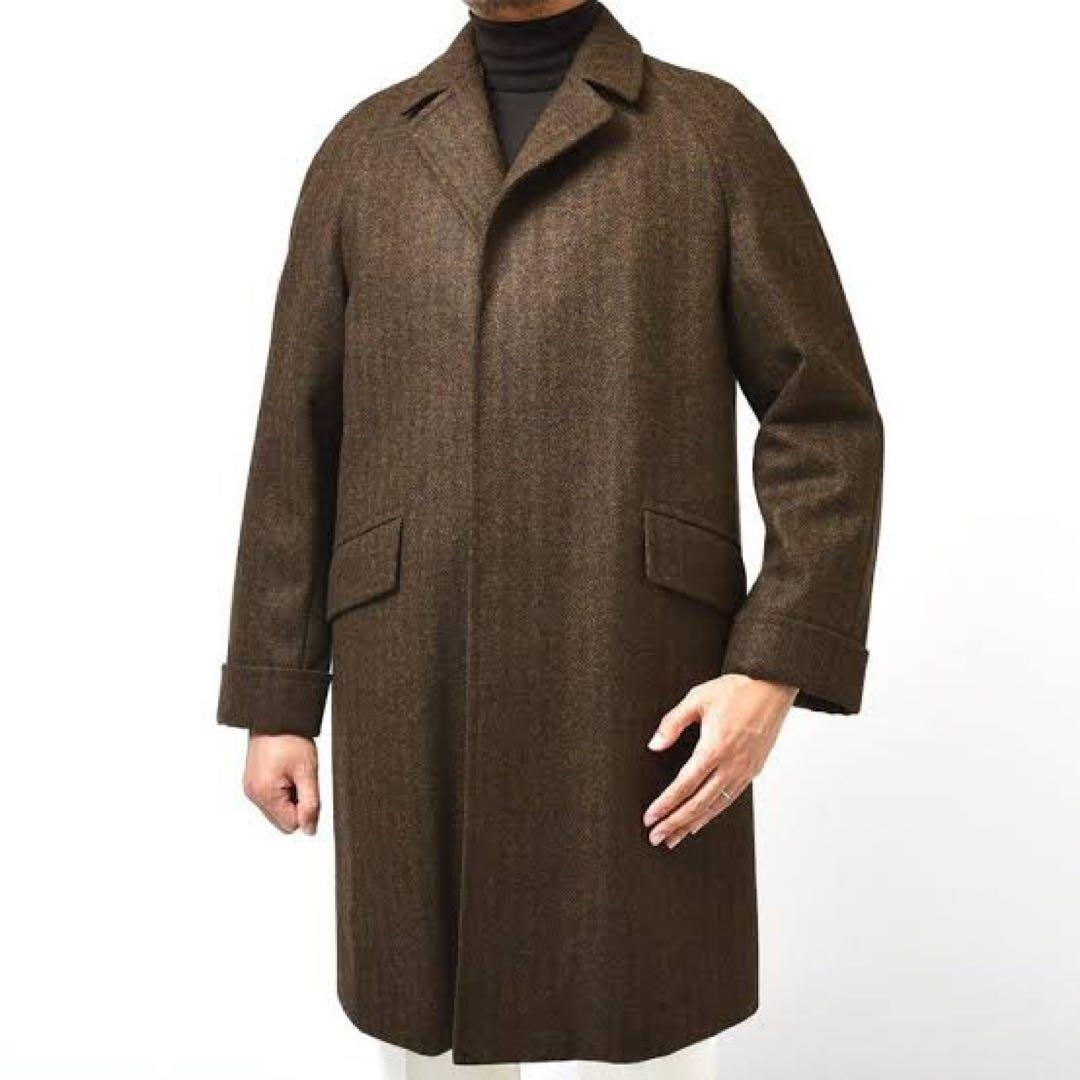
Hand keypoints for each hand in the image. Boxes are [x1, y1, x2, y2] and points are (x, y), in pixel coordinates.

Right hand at [242, 733, 320, 834]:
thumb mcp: (307, 772)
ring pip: (277, 808)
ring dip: (289, 795)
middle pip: (282, 819)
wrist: (276, 715)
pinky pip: (270, 796)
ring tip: (292, 771)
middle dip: (296, 802)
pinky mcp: (252, 780)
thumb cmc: (290, 738)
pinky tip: (285, 770)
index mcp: (265, 794)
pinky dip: (281, 788)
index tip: (308, 787)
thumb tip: (309, 829)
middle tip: (300, 777)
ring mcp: (251, 787)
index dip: (306, 810)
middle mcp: (253, 793)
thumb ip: (311, 804)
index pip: (290, 824)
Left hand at [642, 674, 796, 848]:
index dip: (666, 804)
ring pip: (715, 806)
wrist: (772, 686)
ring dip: (692, 824)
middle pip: (698, 803)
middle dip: (675, 823)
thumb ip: (672, 723)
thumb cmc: (736, 689)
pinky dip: (712, 813)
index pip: (685, 784)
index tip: (650, 817)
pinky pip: (730, 799)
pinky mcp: (753, 770)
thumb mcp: (697, 698)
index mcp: (715, 747)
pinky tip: (700, 821)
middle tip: (656, 837)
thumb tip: (654, 745)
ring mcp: (745, 770)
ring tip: (674, 838)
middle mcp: (731, 764)